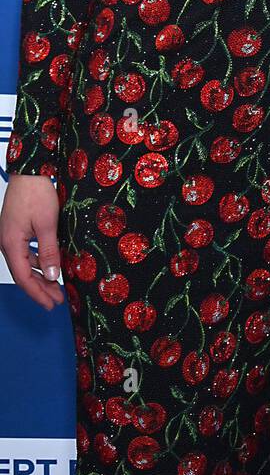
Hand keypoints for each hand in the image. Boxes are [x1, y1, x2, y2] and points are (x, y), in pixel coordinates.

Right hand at [0, 175, 64, 309]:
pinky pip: (26, 253)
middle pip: (24, 273)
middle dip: (41, 289)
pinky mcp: (16, 230)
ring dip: (41, 276)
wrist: (29, 170)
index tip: (51, 304)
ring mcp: (10, 237)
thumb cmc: (36, 193)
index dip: (38, 293)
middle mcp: (7, 243)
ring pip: (25, 264)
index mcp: (11, 244)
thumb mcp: (47, 224)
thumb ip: (49, 251)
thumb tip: (53, 276)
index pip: (24, 277)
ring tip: (56, 287)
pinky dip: (38, 262)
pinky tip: (50, 266)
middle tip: (57, 300)